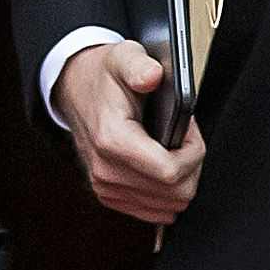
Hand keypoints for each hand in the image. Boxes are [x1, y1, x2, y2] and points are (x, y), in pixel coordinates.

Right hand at [56, 41, 205, 227]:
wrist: (75, 91)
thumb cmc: (104, 77)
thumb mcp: (123, 58)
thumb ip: (139, 65)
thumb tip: (152, 76)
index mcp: (113, 140)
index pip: (171, 172)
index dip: (193, 153)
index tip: (189, 132)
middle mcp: (106, 170)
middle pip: (175, 194)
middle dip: (192, 167)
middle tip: (185, 140)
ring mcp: (106, 187)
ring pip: (168, 207)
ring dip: (181, 181)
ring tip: (174, 151)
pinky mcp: (109, 196)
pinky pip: (154, 212)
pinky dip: (167, 194)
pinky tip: (164, 169)